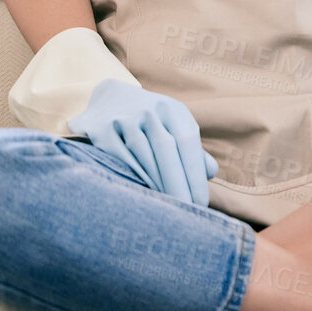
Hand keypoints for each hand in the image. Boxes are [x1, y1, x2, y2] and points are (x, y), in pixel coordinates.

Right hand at [66, 79, 218, 205]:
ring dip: (154, 183)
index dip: (194, 173)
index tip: (200, 203)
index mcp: (173, 109)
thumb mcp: (174, 128)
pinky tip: (139, 194)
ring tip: (164, 210)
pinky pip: (118, 156)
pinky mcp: (100, 128)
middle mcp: (149, 108)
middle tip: (184, 213)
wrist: (109, 97)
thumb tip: (211, 172)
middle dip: (177, 183)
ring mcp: (124, 116)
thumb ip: (193, 151)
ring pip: (141, 152)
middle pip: (166, 147)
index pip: (187, 140)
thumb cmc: (151, 124)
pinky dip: (131, 176)